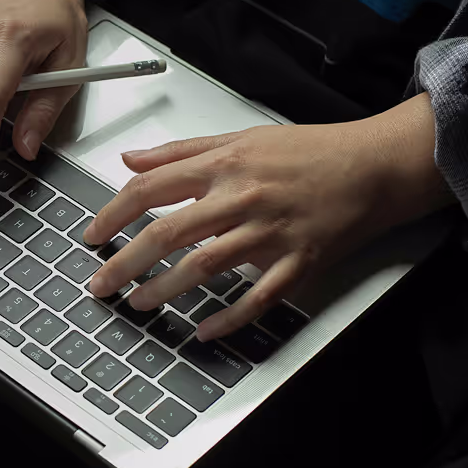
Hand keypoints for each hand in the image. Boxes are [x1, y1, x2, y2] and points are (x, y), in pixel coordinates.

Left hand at [84, 93, 452, 340]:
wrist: (375, 164)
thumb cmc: (311, 152)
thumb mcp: (241, 137)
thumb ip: (181, 152)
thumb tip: (131, 159)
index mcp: (225, 163)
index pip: (151, 188)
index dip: (113, 214)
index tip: (92, 235)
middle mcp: (242, 196)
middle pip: (168, 232)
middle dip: (125, 261)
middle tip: (100, 283)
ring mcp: (271, 231)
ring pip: (205, 265)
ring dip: (164, 289)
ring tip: (138, 303)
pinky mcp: (300, 260)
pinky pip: (259, 297)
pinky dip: (229, 318)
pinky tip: (204, 330)